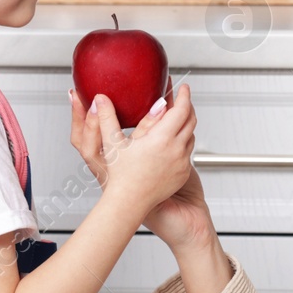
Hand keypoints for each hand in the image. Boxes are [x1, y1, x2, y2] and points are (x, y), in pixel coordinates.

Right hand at [69, 84, 195, 223]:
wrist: (130, 204)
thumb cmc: (121, 178)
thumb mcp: (112, 144)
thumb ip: (107, 118)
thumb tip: (101, 99)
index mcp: (161, 139)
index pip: (181, 109)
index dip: (184, 95)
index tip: (182, 88)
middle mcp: (176, 150)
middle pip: (191, 119)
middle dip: (187, 106)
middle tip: (180, 99)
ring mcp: (181, 162)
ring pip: (191, 135)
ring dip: (186, 124)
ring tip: (175, 119)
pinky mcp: (183, 173)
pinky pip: (188, 152)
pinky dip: (184, 142)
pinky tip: (172, 142)